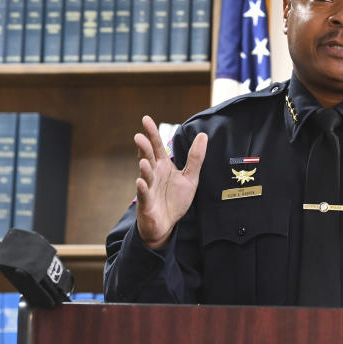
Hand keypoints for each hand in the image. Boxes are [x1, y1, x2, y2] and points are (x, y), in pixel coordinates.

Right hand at [133, 115, 206, 248]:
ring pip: (145, 175)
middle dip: (144, 147)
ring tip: (144, 160)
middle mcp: (153, 174)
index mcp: (162, 166)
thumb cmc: (175, 200)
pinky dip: (142, 188)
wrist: (167, 224)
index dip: (152, 133)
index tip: (146, 119)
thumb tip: (203, 135)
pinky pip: (144, 194)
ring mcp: (148, 187)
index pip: (157, 146)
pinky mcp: (147, 203)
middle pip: (148, 157)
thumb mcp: (190, 178)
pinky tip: (140, 182)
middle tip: (139, 136)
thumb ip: (195, 158)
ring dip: (144, 168)